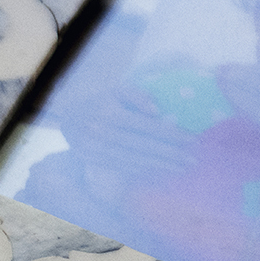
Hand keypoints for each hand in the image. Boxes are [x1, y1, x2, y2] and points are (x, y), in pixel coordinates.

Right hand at [62, 79, 198, 179]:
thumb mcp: (118, 89)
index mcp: (111, 114)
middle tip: (193, 160)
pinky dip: (145, 171)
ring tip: (181, 168)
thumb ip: (138, 96)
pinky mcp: (94, 161)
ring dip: (160, 166)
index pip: (147, 127)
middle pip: (144, 147)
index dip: (171, 135)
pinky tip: (160, 171)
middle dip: (171, 154)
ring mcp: (97, 150)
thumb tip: (158, 113)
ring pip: (135, 160)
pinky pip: (123, 167)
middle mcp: (103, 134)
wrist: (67, 115)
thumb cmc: (100, 99)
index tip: (192, 140)